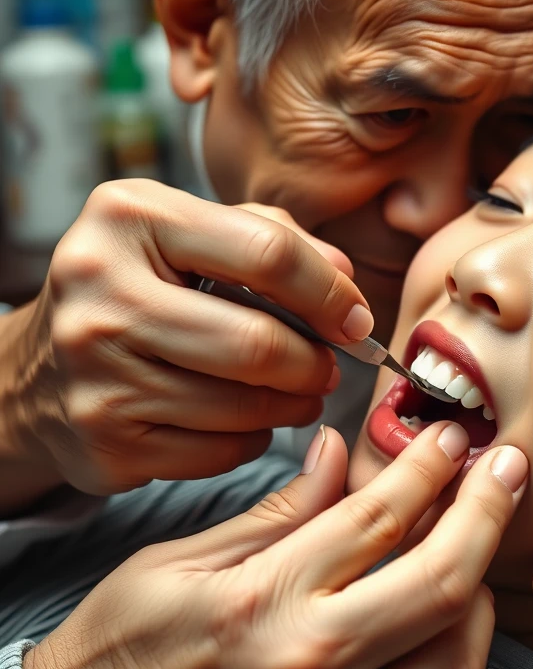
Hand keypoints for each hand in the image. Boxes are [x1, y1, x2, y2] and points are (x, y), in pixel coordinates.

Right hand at [1, 179, 371, 505]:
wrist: (40, 367)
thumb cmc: (138, 288)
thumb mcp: (191, 234)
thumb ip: (273, 237)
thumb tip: (345, 279)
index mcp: (130, 217)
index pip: (267, 254)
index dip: (330, 293)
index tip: (355, 319)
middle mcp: (100, 292)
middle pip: (258, 343)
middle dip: (315, 363)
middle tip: (330, 368)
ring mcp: (94, 374)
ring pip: (244, 406)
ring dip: (293, 405)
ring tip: (300, 393)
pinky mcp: (103, 443)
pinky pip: (220, 451)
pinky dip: (253, 439)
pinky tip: (247, 420)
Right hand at [23, 421, 529, 668]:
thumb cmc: (120, 650)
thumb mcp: (182, 561)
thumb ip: (279, 510)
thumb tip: (341, 452)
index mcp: (262, 602)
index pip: (380, 517)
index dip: (429, 467)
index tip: (451, 438)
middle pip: (443, 580)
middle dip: (489, 511)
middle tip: (507, 470)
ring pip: (460, 660)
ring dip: (482, 595)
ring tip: (473, 555)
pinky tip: (448, 635)